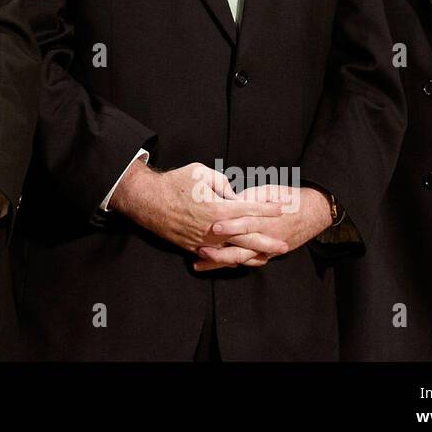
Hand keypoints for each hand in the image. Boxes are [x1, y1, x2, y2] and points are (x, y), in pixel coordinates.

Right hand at [108, 161, 288, 265]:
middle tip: (284, 246)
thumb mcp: (200, 172)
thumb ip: (222, 182)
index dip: (267, 209)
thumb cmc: (173, 183)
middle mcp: (213, 228)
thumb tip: (233, 194)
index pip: (248, 209)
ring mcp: (203, 240)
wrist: (147, 200)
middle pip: (246, 237)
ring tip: (267, 258)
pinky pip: (216, 255)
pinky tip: (240, 260)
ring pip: (232, 251)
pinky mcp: (193, 246)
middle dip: (267, 241)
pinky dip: (230, 258)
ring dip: (251, 254)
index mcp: (217, 208)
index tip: (282, 208)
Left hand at [194, 184, 331, 271]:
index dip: (231, 226)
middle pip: (241, 249)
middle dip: (220, 252)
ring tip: (199, 263)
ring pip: (241, 260)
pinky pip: (246, 262)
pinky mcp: (266, 254)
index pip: (247, 224)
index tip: (214, 226)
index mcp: (267, 219)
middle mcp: (267, 238)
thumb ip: (250, 197)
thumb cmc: (289, 198)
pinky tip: (213, 266)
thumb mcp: (270, 191)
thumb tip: (230, 199)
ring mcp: (267, 249)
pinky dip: (230, 264)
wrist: (313, 213)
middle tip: (200, 250)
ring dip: (220, 262)